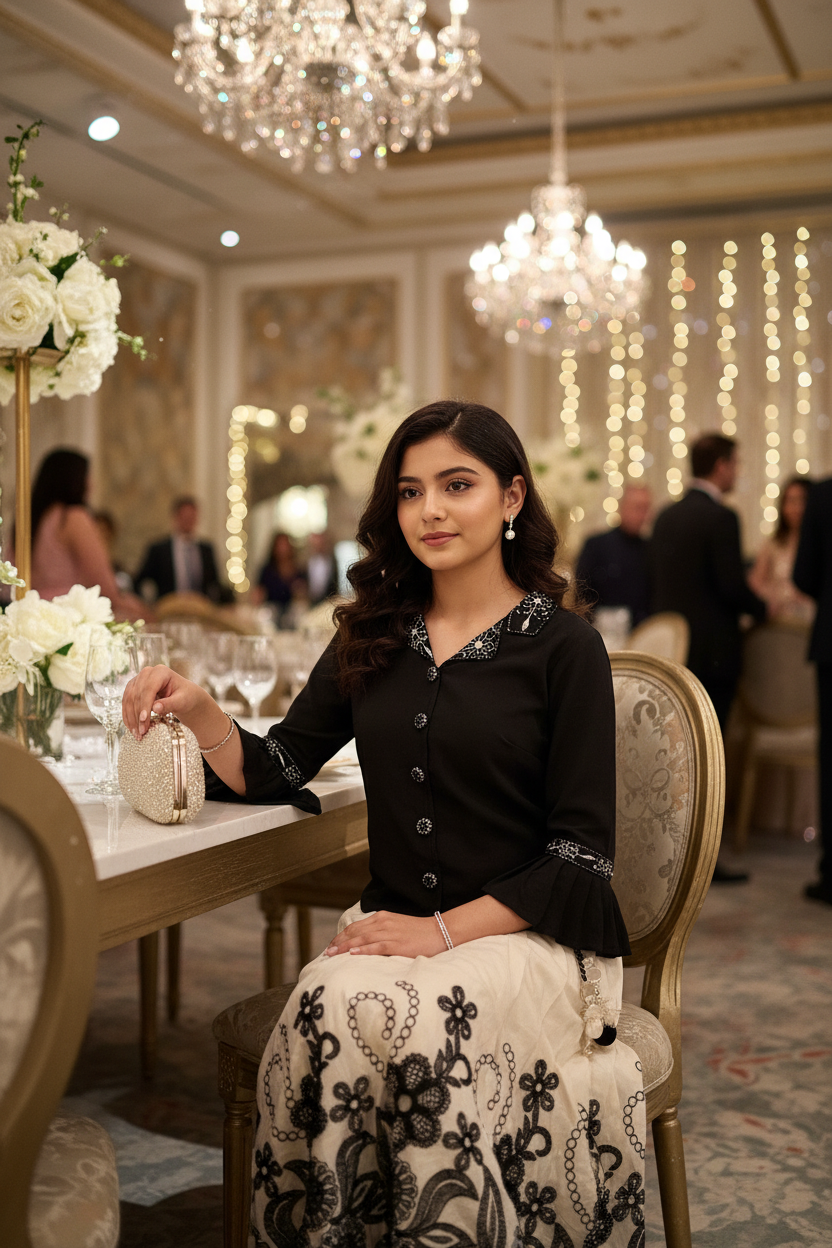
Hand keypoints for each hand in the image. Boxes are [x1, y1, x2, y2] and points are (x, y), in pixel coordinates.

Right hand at [122, 664, 214, 738]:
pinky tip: (131, 728)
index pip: (148, 689)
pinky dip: (128, 716)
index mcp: (161, 671)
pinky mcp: (133, 688)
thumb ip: (170, 703)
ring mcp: (138, 680)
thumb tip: (155, 708)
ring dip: (131, 718)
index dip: (144, 705)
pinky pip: (126, 702)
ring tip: (136, 734)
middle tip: (141, 733)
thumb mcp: (182, 701)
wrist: (184, 697)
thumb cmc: (186, 697)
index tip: (144, 721)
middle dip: (137, 715)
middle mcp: (147, 673)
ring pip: (129, 699)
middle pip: (136, 695)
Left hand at [324, 910, 446, 959]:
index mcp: (381, 918)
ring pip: (361, 939)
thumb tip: (364, 944)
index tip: (331, 946)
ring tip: (332, 955)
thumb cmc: (418, 932)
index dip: (341, 936)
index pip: (355, 927)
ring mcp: (390, 933)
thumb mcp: (395, 927)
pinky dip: (363, 950)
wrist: (439, 932)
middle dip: (338, 942)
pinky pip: (376, 947)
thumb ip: (380, 931)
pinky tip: (353, 955)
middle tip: (326, 953)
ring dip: (345, 947)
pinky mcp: (397, 944)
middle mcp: (383, 923)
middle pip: (354, 932)